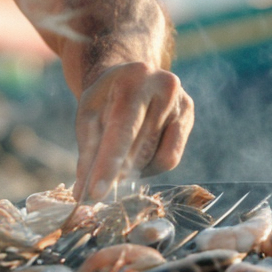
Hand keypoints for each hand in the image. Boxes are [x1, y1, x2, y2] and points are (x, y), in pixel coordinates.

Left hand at [72, 61, 193, 202]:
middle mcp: (164, 87)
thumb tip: (82, 194)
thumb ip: (87, 153)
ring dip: (131, 169)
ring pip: (156, 157)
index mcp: (133, 78)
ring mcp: (181, 102)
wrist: (130, 76)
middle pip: (140, 146)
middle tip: (94, 191)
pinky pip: (169, 157)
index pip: (122, 129)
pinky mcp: (188, 116)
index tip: (95, 193)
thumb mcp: (87, 117)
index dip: (108, 163)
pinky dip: (149, 166)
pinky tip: (136, 155)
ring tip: (116, 159)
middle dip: (116, 172)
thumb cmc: (104, 98)